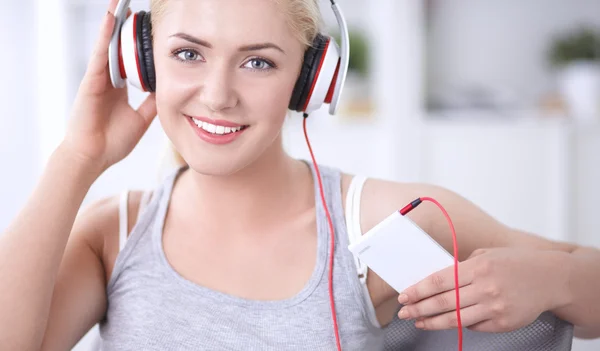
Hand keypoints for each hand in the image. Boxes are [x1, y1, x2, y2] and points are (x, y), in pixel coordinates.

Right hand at [62, 0, 155, 172]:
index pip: (129, 59)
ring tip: (121, 2)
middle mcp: (108, 79)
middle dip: (124, 26)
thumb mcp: (141, 119)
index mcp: (119, 88)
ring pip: (108, 45)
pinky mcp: (91, 81)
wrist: (93, 157)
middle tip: (134, 7)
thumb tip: (168, 90)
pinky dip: (105, 36)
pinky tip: (111, 19)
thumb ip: (152, 103)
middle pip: (117, 47)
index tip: (147, 27)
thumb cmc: (112, 142)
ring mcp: (98, 78)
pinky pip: (100, 54)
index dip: (137, 43)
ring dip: (113, 22)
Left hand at [396, 247, 570, 332]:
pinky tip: (447, 321)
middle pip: (443, 302)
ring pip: (455, 319)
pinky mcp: (503, 323)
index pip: (439, 281)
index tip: (404, 296)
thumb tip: (435, 280)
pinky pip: (474, 326)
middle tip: (404, 312)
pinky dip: (459, 324)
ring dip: (432, 321)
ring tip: (419, 321)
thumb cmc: (513, 263)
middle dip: (419, 308)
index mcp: (478, 267)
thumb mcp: (487, 255)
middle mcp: (486, 288)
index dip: (418, 290)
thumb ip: (462, 266)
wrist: (549, 278)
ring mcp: (495, 307)